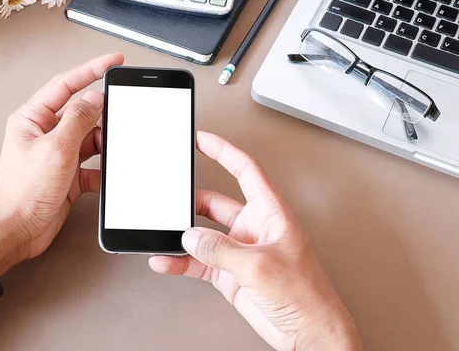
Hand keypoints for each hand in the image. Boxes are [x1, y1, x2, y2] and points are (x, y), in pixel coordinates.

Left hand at [0, 53, 123, 275]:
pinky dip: (102, 169)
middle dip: (102, 114)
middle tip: (121, 113)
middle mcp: (45, 134)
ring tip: (114, 147)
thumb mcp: (56, 149)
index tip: (113, 61)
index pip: (65, 84)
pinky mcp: (68, 175)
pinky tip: (108, 174)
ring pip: (90, 138)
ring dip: (104, 143)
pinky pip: (92, 164)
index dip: (91, 69)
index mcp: (33, 119)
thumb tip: (95, 98)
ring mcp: (58, 154)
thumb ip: (77, 120)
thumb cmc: (23, 192)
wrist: (18, 231)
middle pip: (81, 112)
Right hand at [149, 131, 362, 350]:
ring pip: (202, 234)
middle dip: (191, 200)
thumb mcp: (259, 266)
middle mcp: (253, 227)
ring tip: (163, 234)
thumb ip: (221, 249)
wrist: (307, 332)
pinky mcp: (229, 273)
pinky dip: (181, 261)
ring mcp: (239, 251)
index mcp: (270, 212)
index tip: (201, 139)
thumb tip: (191, 237)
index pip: (244, 170)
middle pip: (215, 202)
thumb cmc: (305, 295)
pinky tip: (167, 260)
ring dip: (183, 235)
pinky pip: (199, 261)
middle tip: (170, 197)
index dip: (223, 151)